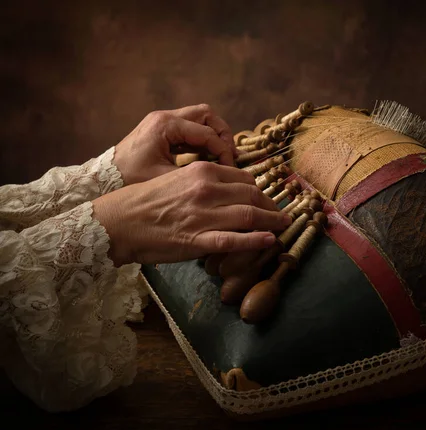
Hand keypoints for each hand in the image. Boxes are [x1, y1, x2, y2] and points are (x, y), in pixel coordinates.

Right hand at [92, 161, 291, 266]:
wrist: (119, 221)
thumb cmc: (146, 200)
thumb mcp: (177, 179)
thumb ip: (203, 182)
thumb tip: (229, 191)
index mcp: (202, 171)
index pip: (244, 179)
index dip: (260, 191)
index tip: (267, 200)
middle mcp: (207, 189)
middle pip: (253, 196)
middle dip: (271, 206)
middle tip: (281, 214)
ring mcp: (204, 215)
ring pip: (250, 215)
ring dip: (272, 221)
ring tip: (283, 225)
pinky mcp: (198, 240)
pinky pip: (234, 240)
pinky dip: (256, 240)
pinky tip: (270, 240)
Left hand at [113, 104, 235, 185]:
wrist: (103, 178)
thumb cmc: (131, 179)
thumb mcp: (164, 178)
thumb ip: (194, 173)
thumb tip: (223, 177)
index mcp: (166, 125)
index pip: (207, 132)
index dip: (223, 150)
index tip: (231, 169)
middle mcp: (165, 117)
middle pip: (207, 114)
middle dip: (222, 134)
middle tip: (229, 156)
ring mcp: (163, 121)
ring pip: (200, 118)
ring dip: (213, 135)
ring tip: (220, 157)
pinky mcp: (162, 129)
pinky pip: (190, 128)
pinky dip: (202, 139)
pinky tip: (206, 158)